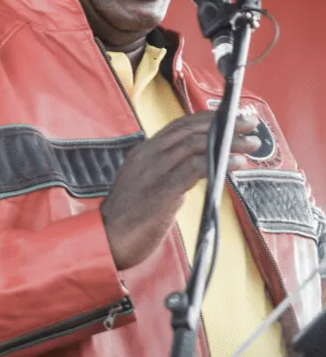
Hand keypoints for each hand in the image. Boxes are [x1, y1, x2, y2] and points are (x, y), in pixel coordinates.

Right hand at [101, 111, 261, 269]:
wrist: (106, 239)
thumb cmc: (127, 218)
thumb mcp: (144, 185)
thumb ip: (166, 172)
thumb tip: (197, 167)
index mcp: (142, 153)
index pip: (178, 126)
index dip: (207, 118)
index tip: (231, 116)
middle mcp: (147, 157)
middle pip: (189, 130)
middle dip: (224, 124)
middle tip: (250, 124)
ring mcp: (153, 172)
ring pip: (195, 145)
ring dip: (227, 141)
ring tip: (250, 144)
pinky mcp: (162, 191)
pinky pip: (195, 169)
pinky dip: (220, 163)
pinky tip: (236, 163)